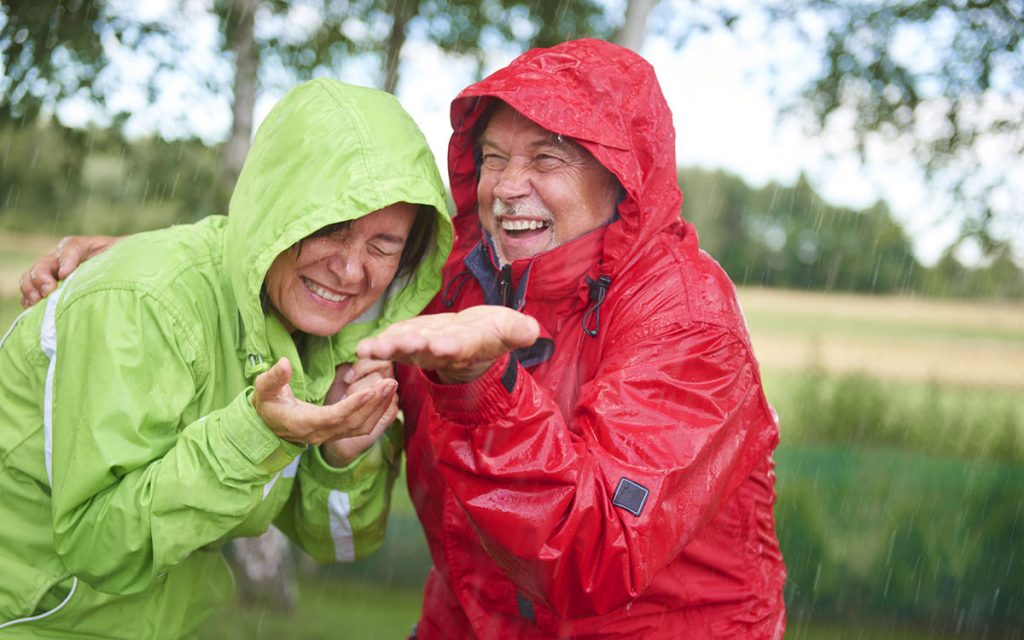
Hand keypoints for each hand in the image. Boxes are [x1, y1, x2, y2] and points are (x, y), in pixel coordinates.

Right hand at [19, 235, 119, 306]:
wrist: (122, 270)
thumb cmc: (122, 261)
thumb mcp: (120, 253)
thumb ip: (115, 255)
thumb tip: (103, 267)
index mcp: (78, 247)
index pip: (69, 248)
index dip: (66, 260)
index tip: (65, 275)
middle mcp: (61, 258)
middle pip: (43, 264)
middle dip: (41, 278)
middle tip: (48, 292)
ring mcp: (51, 273)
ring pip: (31, 277)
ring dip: (30, 289)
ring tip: (36, 301)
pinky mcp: (48, 288)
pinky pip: (30, 291)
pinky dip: (27, 298)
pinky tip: (32, 308)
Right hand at [252, 358, 397, 464]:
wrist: (268, 425)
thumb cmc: (267, 405)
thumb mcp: (264, 389)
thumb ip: (274, 377)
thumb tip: (284, 363)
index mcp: (305, 423)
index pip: (334, 416)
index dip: (354, 405)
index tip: (371, 389)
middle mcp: (321, 434)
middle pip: (354, 422)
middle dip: (374, 403)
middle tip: (391, 382)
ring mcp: (331, 436)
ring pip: (361, 426)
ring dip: (379, 408)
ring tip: (392, 386)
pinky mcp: (337, 433)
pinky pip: (361, 427)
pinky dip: (376, 414)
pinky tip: (386, 397)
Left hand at [356, 305, 539, 382]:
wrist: (472, 341)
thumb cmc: (492, 333)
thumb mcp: (510, 329)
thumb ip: (519, 330)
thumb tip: (534, 330)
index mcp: (467, 345)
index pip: (459, 346)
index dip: (451, 346)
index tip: (442, 345)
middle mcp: (442, 351)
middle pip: (425, 349)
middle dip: (409, 347)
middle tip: (395, 346)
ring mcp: (423, 348)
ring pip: (403, 348)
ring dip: (385, 349)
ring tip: (367, 350)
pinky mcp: (409, 339)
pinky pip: (391, 342)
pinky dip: (377, 345)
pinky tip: (361, 348)